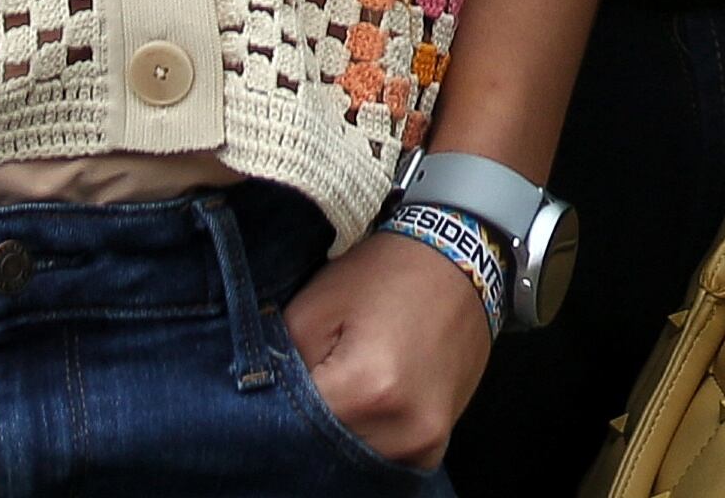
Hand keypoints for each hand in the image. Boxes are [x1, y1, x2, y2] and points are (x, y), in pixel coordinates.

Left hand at [288, 228, 496, 466]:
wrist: (458, 261)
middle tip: (308, 394)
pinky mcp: (438, 442)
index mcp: (366, 389)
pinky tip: (364, 414)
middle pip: (328, 452)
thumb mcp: (315, 306)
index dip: (280, 409)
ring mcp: (426, 441)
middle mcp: (402, 427)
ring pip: (357, 463)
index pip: (295, 428)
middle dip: (310, 429)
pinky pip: (390, 463)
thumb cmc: (383, 276)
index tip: (282, 389)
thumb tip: (265, 403)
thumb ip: (281, 362)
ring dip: (341, 441)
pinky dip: (370, 446)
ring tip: (338, 400)